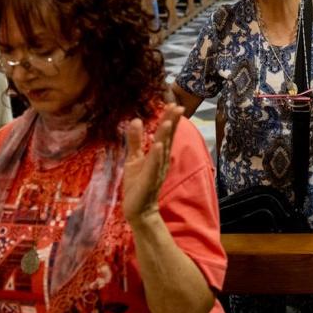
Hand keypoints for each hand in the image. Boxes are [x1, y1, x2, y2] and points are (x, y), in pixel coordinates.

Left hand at [122, 104, 182, 222]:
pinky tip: (158, 146)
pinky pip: (153, 166)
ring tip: (168, 122)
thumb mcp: (134, 158)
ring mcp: (156, 170)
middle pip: (168, 138)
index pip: (165, 133)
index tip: (173, 103)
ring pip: (162, 150)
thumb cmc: (137, 183)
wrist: (138, 209)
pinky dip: (156, 156)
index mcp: (158, 154)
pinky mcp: (149, 180)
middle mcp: (161, 160)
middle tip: (178, 106)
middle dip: (172, 122)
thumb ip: (135, 140)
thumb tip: (136, 120)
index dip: (169, 119)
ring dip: (165, 136)